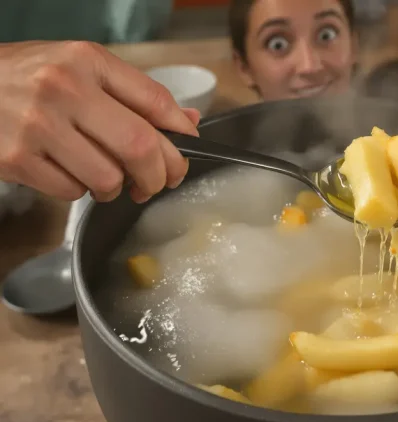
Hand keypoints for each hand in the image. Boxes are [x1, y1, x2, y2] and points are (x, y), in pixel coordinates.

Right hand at [0, 41, 199, 203]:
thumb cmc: (27, 77)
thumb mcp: (80, 67)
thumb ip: (134, 93)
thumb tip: (187, 122)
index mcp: (87, 61)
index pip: (156, 102)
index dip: (182, 135)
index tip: (187, 151)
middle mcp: (65, 89)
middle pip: (140, 146)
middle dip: (160, 174)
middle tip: (157, 182)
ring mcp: (38, 126)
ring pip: (108, 177)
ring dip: (116, 188)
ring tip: (106, 179)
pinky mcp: (16, 159)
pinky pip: (71, 191)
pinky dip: (79, 191)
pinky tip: (70, 174)